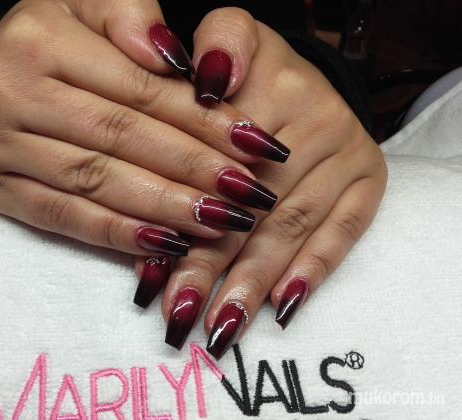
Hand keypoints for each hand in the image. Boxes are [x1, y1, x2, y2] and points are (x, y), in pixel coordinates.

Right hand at [0, 0, 290, 256]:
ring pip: (95, 183)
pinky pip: (63, 219)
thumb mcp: (90, 5)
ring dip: (164, 208)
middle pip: (120, 138)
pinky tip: (167, 245)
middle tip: (248, 195)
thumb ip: (132, 16)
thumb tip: (175, 60)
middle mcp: (9, 93)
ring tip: (221, 223)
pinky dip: (118, 235)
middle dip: (192, 170)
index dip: (201, 120)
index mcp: (38, 41)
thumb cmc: (58, 39)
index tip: (255, 146)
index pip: (139, 89)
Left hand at [134, 14, 386, 356]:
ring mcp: (348, 151)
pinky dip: (312, 270)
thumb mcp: (227, 38)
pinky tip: (282, 307)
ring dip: (254, 281)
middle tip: (180, 315)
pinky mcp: (370, 178)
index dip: (183, 219)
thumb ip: (213, 50)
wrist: (303, 75)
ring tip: (220, 328)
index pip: (217, 164)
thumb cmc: (248, 70)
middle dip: (211, 264)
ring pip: (290, 226)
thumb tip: (205, 87)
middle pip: (251, 202)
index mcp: (272, 83)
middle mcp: (317, 118)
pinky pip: (345, 230)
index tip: (152, 271)